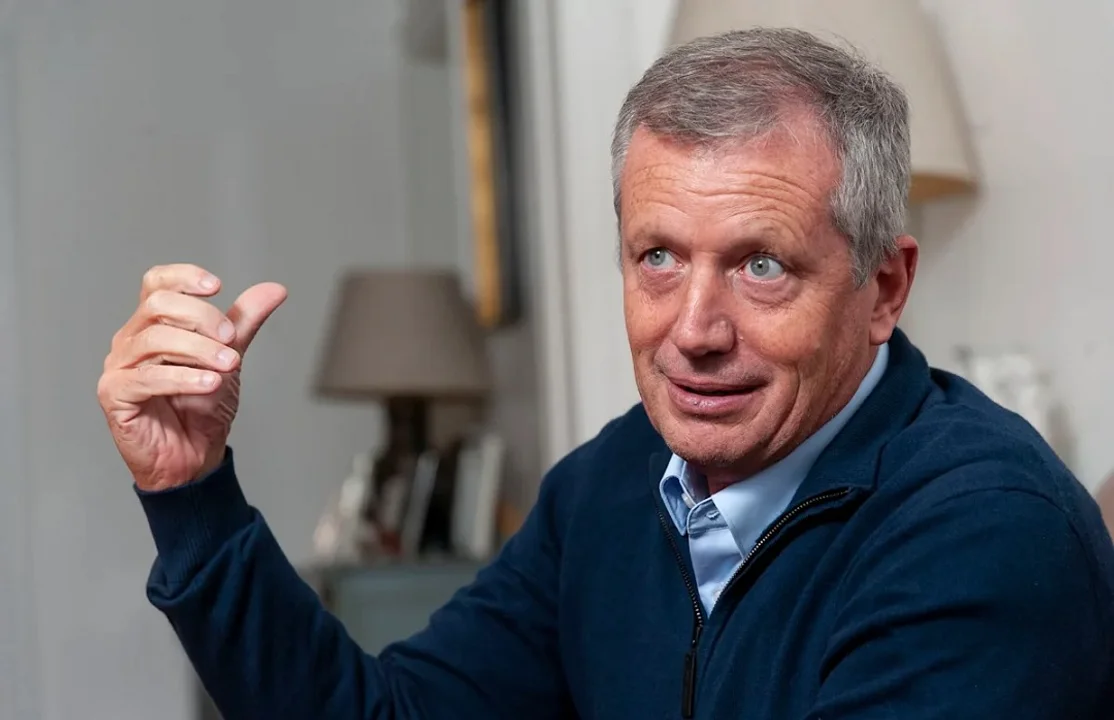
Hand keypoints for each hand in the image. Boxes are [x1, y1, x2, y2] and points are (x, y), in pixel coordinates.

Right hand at [97, 264, 286, 491]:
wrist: (194, 458)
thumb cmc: (202, 408)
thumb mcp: (230, 357)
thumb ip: (245, 323)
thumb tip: (274, 289)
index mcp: (153, 325)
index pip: (157, 283)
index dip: (183, 277)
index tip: (217, 287)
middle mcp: (131, 340)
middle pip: (157, 305)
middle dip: (201, 317)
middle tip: (231, 339)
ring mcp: (119, 367)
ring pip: (154, 340)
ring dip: (199, 350)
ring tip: (230, 365)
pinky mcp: (115, 395)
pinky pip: (147, 378)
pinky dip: (183, 378)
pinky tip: (210, 383)